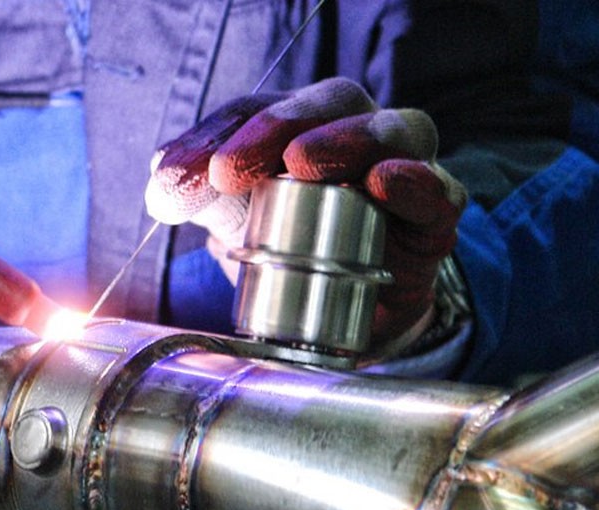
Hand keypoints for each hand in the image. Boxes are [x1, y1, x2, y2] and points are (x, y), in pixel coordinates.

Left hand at [145, 77, 466, 345]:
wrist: (353, 314)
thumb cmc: (296, 248)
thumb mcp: (238, 222)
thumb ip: (201, 198)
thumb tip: (161, 180)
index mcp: (301, 123)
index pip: (254, 113)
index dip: (211, 139)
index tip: (172, 177)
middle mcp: (356, 128)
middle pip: (323, 104)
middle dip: (270, 131)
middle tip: (227, 170)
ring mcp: (405, 164)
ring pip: (388, 130)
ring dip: (341, 140)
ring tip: (302, 162)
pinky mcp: (437, 214)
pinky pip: (437, 189)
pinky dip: (415, 181)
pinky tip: (385, 181)